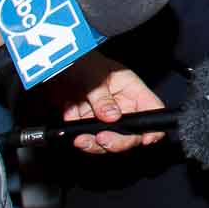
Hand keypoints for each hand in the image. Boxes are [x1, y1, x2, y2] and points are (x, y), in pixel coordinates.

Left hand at [52, 60, 168, 154]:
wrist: (54, 68)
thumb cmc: (80, 62)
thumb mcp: (93, 75)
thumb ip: (102, 98)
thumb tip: (112, 116)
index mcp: (132, 90)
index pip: (152, 110)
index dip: (154, 126)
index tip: (146, 139)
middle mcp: (122, 107)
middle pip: (132, 133)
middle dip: (119, 141)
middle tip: (104, 140)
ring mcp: (105, 118)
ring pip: (111, 141)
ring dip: (98, 145)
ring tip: (84, 140)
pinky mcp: (88, 125)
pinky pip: (91, 141)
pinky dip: (84, 142)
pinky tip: (76, 137)